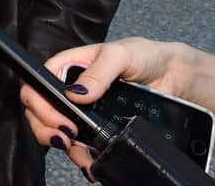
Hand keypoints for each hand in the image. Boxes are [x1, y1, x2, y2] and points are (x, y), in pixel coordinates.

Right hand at [20, 38, 192, 177]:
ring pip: (57, 131)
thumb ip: (98, 71)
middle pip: (41, 110)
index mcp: (70, 67)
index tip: (58, 117)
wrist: (174, 78)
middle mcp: (72, 91)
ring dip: (63, 145)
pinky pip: (81, 146)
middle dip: (45, 127)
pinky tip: (91, 159)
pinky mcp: (97, 130)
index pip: (40, 83)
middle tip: (65, 136)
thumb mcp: (120, 54)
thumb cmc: (145, 56)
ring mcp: (83, 112)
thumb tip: (77, 93)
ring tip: (80, 151)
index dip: (40, 101)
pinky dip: (82, 156)